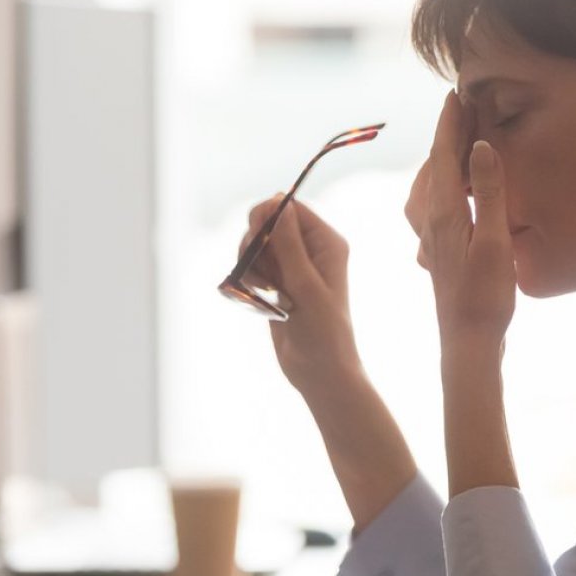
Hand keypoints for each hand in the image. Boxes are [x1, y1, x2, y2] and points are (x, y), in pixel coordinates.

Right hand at [238, 196, 361, 393]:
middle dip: (255, 242)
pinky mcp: (277, 284)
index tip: (256, 237)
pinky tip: (258, 298)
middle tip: (258, 269)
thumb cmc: (323, 333)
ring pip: (256, 246)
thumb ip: (290, 245)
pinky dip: (248, 279)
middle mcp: (310, 250)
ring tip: (263, 291)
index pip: (291, 208)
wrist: (319, 372)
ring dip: (251, 264)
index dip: (268, 215)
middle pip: (268, 223)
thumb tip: (278, 203)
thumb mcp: (306, 286)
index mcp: (327, 243)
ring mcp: (292, 267)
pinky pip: (252, 267)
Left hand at [405, 91, 515, 347]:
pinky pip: (431, 205)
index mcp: (443, 212)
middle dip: (447, 135)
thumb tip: (480, 145)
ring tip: (458, 142)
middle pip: (434, 166)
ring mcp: (431, 237)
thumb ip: (489, 192)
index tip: (456, 93)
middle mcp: (430, 221)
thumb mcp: (494, 242)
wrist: (467, 341)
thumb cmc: (485, 298)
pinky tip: (451, 192)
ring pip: (428, 186)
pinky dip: (440, 185)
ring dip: (442, 160)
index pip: (444, 155)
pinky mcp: (436, 251)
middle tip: (463, 109)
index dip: (450, 122)